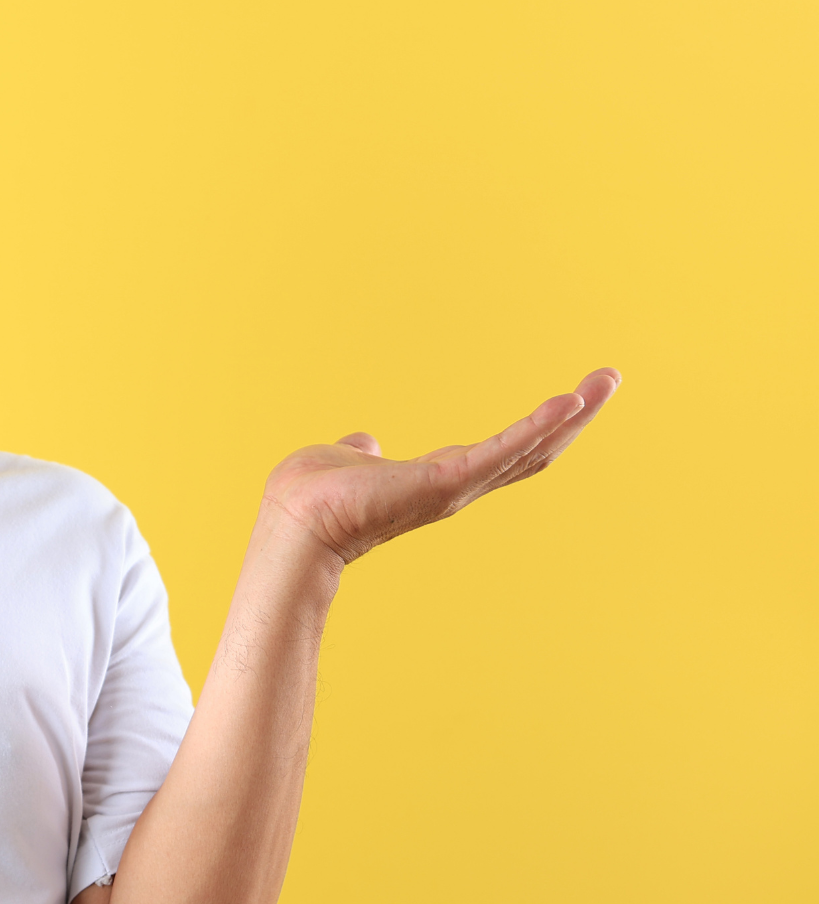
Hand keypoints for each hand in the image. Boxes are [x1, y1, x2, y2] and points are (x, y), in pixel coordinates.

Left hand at [262, 368, 621, 564]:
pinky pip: (502, 450)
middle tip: (610, 379)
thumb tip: (363, 442)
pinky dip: (537, 426)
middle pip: (531, 451)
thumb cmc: (312, 499)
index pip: (502, 452)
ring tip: (605, 381)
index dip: (538, 428)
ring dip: (570, 415)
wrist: (293, 524)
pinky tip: (568, 402)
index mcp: (437, 479)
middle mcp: (456, 487)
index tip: (571, 399)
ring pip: (527, 449)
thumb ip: (363, 452)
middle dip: (574, 417)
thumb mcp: (348, 462)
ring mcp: (455, 488)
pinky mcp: (446, 483)